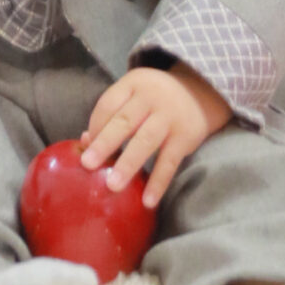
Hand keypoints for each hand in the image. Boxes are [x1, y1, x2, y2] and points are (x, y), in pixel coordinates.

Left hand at [80, 64, 230, 208]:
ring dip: (128, 165)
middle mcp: (150, 98)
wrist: (200, 93)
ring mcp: (169, 117)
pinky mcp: (185, 137)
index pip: (108, 105)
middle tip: (88, 164)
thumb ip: (112, 114)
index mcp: (133, 83)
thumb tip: (84, 141)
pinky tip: (148, 201)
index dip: (95, 127)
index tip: (85, 148)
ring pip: (145, 142)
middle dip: (104, 144)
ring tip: (113, 186)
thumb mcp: (134, 95)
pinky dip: (158, 182)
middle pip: (123, 122)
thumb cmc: (155, 99)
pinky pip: (169, 162)